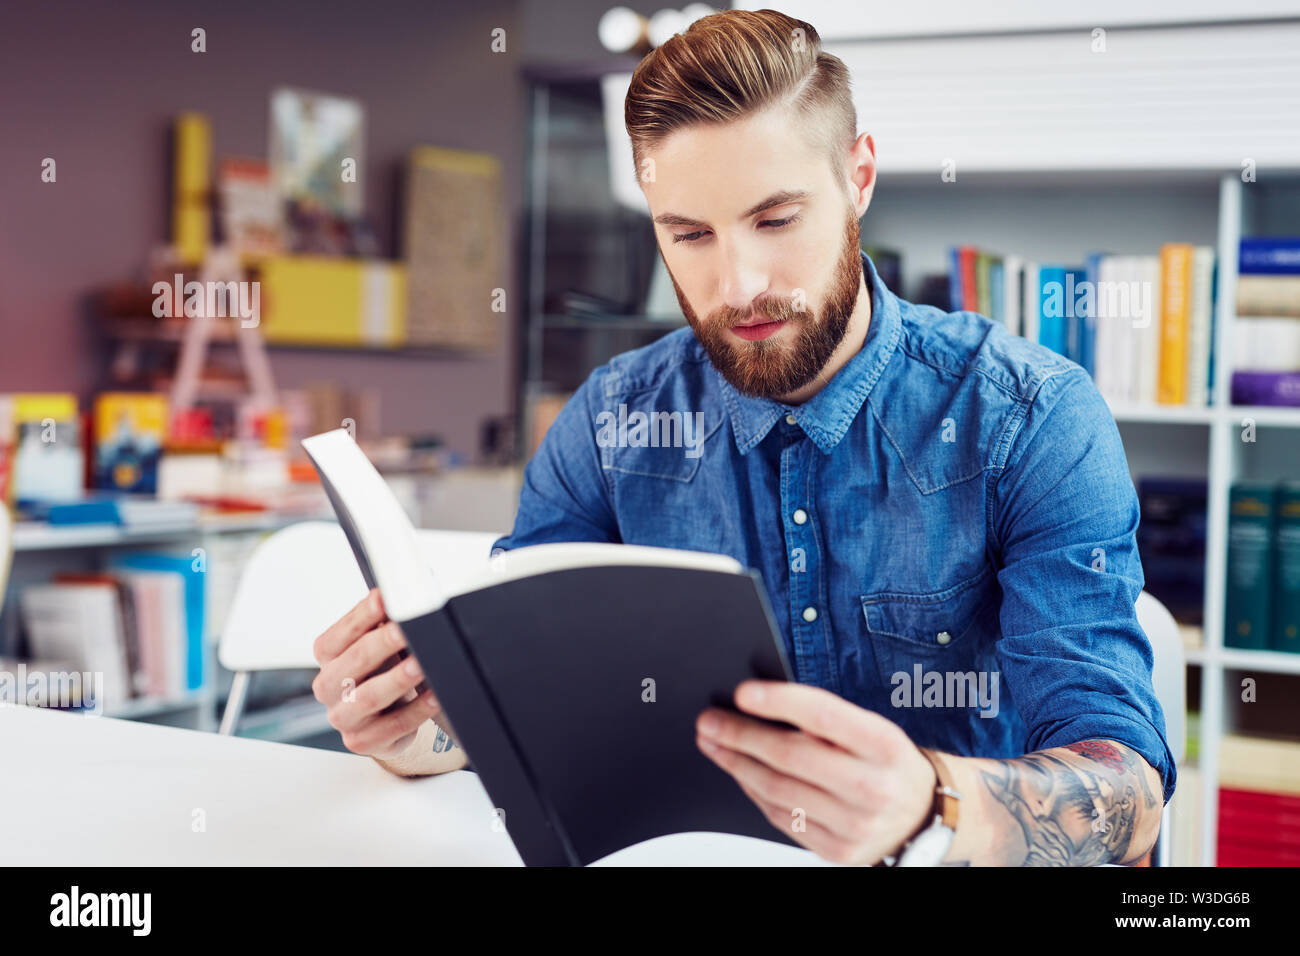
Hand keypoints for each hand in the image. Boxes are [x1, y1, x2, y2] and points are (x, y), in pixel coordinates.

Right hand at [311, 588, 450, 758]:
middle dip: (382, 644)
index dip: (360, 617)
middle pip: (353, 663)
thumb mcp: (375, 645)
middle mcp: (328, 688)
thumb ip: (378, 622)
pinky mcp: (363, 741)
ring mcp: (343, 718)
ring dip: (397, 679)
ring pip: (370, 697)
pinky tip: (434, 696)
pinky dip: (417, 710)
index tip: (383, 600)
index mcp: (327, 658)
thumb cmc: (380, 672)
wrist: (382, 718)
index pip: (336, 637)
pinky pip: (394, 725)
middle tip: (404, 631)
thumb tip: (394, 597)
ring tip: (420, 665)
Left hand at [695, 680, 936, 864]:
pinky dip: (755, 793)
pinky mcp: (839, 850)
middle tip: (710, 721)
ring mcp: (856, 824)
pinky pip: (783, 818)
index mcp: (884, 744)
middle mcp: (873, 786)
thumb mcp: (872, 728)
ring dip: (737, 764)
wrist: (924, 814)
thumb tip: (761, 703)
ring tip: (714, 744)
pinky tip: (741, 774)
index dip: (778, 701)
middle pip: (790, 756)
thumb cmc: (887, 761)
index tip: (742, 692)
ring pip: (778, 790)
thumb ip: (825, 717)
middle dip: (740, 736)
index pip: (823, 715)